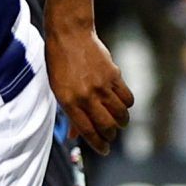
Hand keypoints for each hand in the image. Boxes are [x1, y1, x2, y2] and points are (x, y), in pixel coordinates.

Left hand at [46, 23, 132, 153]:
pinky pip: (128, 98)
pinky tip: (121, 105)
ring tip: (117, 122)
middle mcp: (86, 96)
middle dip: (110, 136)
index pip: (88, 131)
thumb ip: (69, 114)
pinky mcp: (114, 75)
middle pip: (107, 126)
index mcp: (68, 102)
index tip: (104, 150)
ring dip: (121, 123)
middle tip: (110, 136)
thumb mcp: (58, 90)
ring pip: (120, 115)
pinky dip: (126, 106)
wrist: (69, 35)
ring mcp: (101, 85)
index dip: (98, 145)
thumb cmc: (60, 64)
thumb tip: (74, 137)